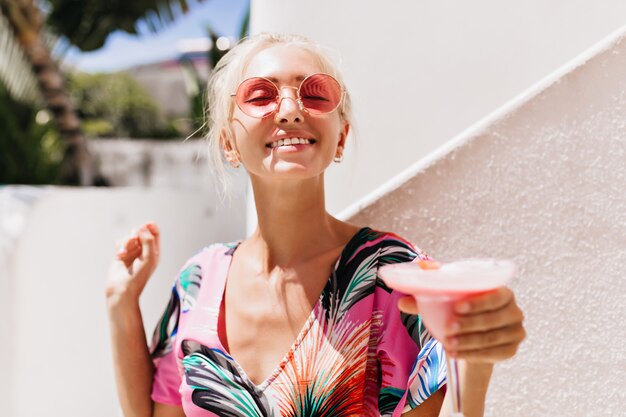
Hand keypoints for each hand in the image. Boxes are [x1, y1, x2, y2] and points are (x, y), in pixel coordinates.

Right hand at [106, 222, 160, 303]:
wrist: (122, 289)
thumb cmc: (138, 276)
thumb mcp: (149, 258)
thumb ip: (148, 241)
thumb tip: (143, 227)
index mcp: (154, 251)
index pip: (155, 233)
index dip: (150, 226)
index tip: (146, 224)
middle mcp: (144, 250)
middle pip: (141, 231)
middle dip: (136, 233)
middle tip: (134, 239)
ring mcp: (132, 252)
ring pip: (129, 236)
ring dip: (126, 242)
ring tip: (124, 253)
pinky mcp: (121, 254)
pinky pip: (120, 242)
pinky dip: (120, 246)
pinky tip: (120, 255)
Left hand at [398, 287, 525, 363]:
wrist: (471, 333)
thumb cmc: (458, 310)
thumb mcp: (444, 300)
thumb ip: (426, 296)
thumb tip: (402, 301)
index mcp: (503, 291)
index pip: (496, 295)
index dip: (478, 302)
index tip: (456, 307)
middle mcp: (514, 311)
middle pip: (494, 319)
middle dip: (469, 324)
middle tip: (447, 329)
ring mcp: (516, 332)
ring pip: (492, 338)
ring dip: (469, 341)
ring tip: (447, 344)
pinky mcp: (510, 350)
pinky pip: (494, 353)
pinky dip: (474, 354)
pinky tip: (456, 353)